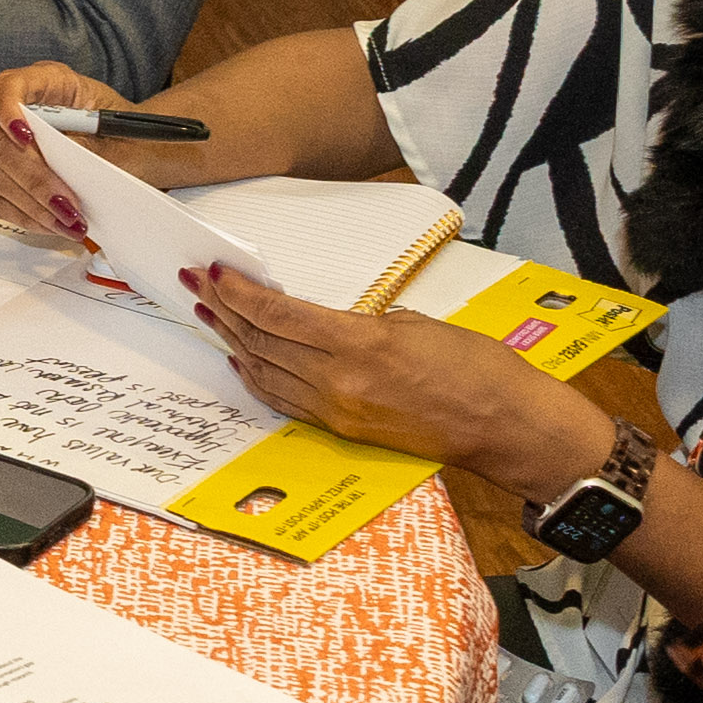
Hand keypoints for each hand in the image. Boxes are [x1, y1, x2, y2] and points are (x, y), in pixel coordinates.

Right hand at [0, 63, 216, 243]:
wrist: (136, 154)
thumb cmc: (128, 136)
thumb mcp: (117, 133)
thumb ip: (86, 142)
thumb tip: (61, 163)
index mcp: (50, 84)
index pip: (9, 86)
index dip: (7, 108)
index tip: (25, 136)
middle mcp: (24, 112)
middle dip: (33, 176)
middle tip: (64, 202)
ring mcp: (12, 146)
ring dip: (33, 204)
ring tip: (69, 222)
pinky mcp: (11, 178)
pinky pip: (4, 201)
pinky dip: (30, 217)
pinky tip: (56, 225)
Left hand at [190, 270, 612, 492]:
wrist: (506, 425)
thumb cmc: (478, 369)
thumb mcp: (416, 324)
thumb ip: (363, 323)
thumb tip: (326, 324)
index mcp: (359, 344)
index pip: (278, 314)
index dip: (240, 293)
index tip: (216, 273)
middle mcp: (339, 381)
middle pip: (262, 341)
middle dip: (224, 311)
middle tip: (197, 286)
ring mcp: (338, 410)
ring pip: (266, 371)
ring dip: (233, 342)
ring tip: (208, 316)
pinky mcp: (343, 430)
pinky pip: (285, 400)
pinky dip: (258, 377)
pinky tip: (242, 360)